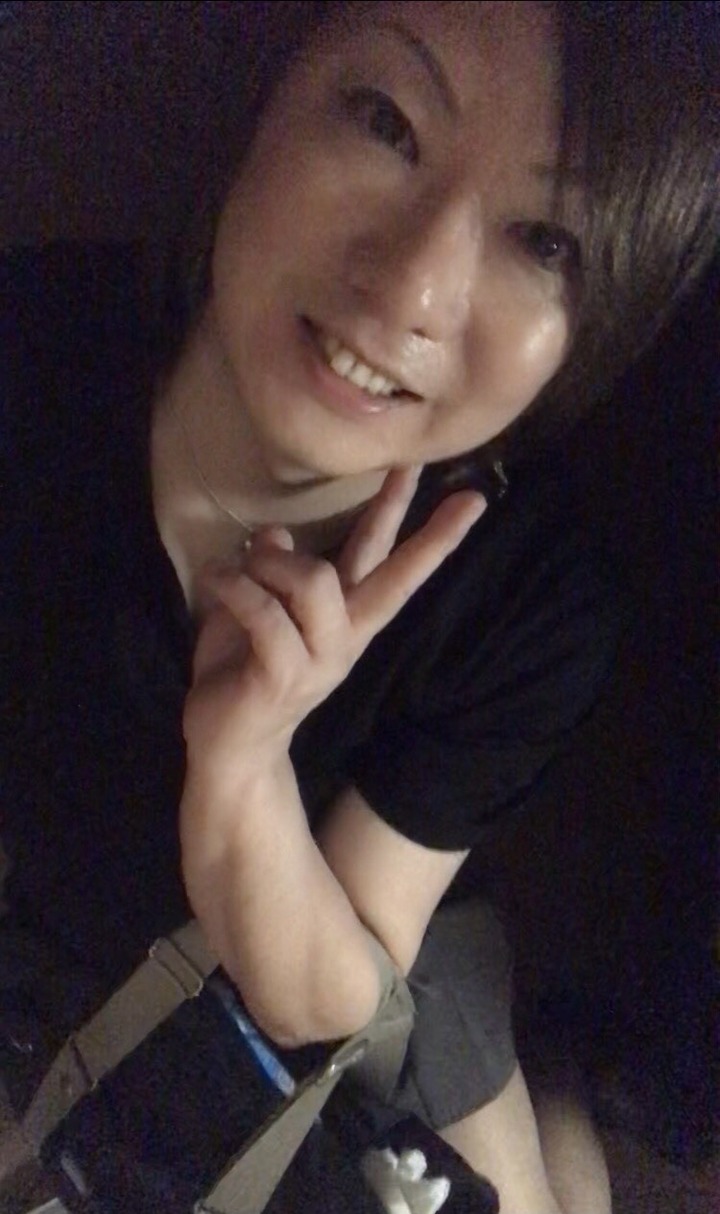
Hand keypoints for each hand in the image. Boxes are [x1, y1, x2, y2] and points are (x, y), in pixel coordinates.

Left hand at [183, 467, 484, 778]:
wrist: (229, 748)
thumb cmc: (240, 674)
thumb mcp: (254, 610)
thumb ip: (270, 574)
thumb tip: (274, 532)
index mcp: (346, 619)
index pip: (393, 568)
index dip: (430, 534)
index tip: (469, 497)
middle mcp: (345, 637)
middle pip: (387, 574)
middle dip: (399, 517)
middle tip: (414, 465)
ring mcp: (320, 659)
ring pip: (316, 581)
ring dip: (272, 562)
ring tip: (240, 566)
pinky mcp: (284, 676)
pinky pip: (265, 613)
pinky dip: (235, 587)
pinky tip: (216, 581)